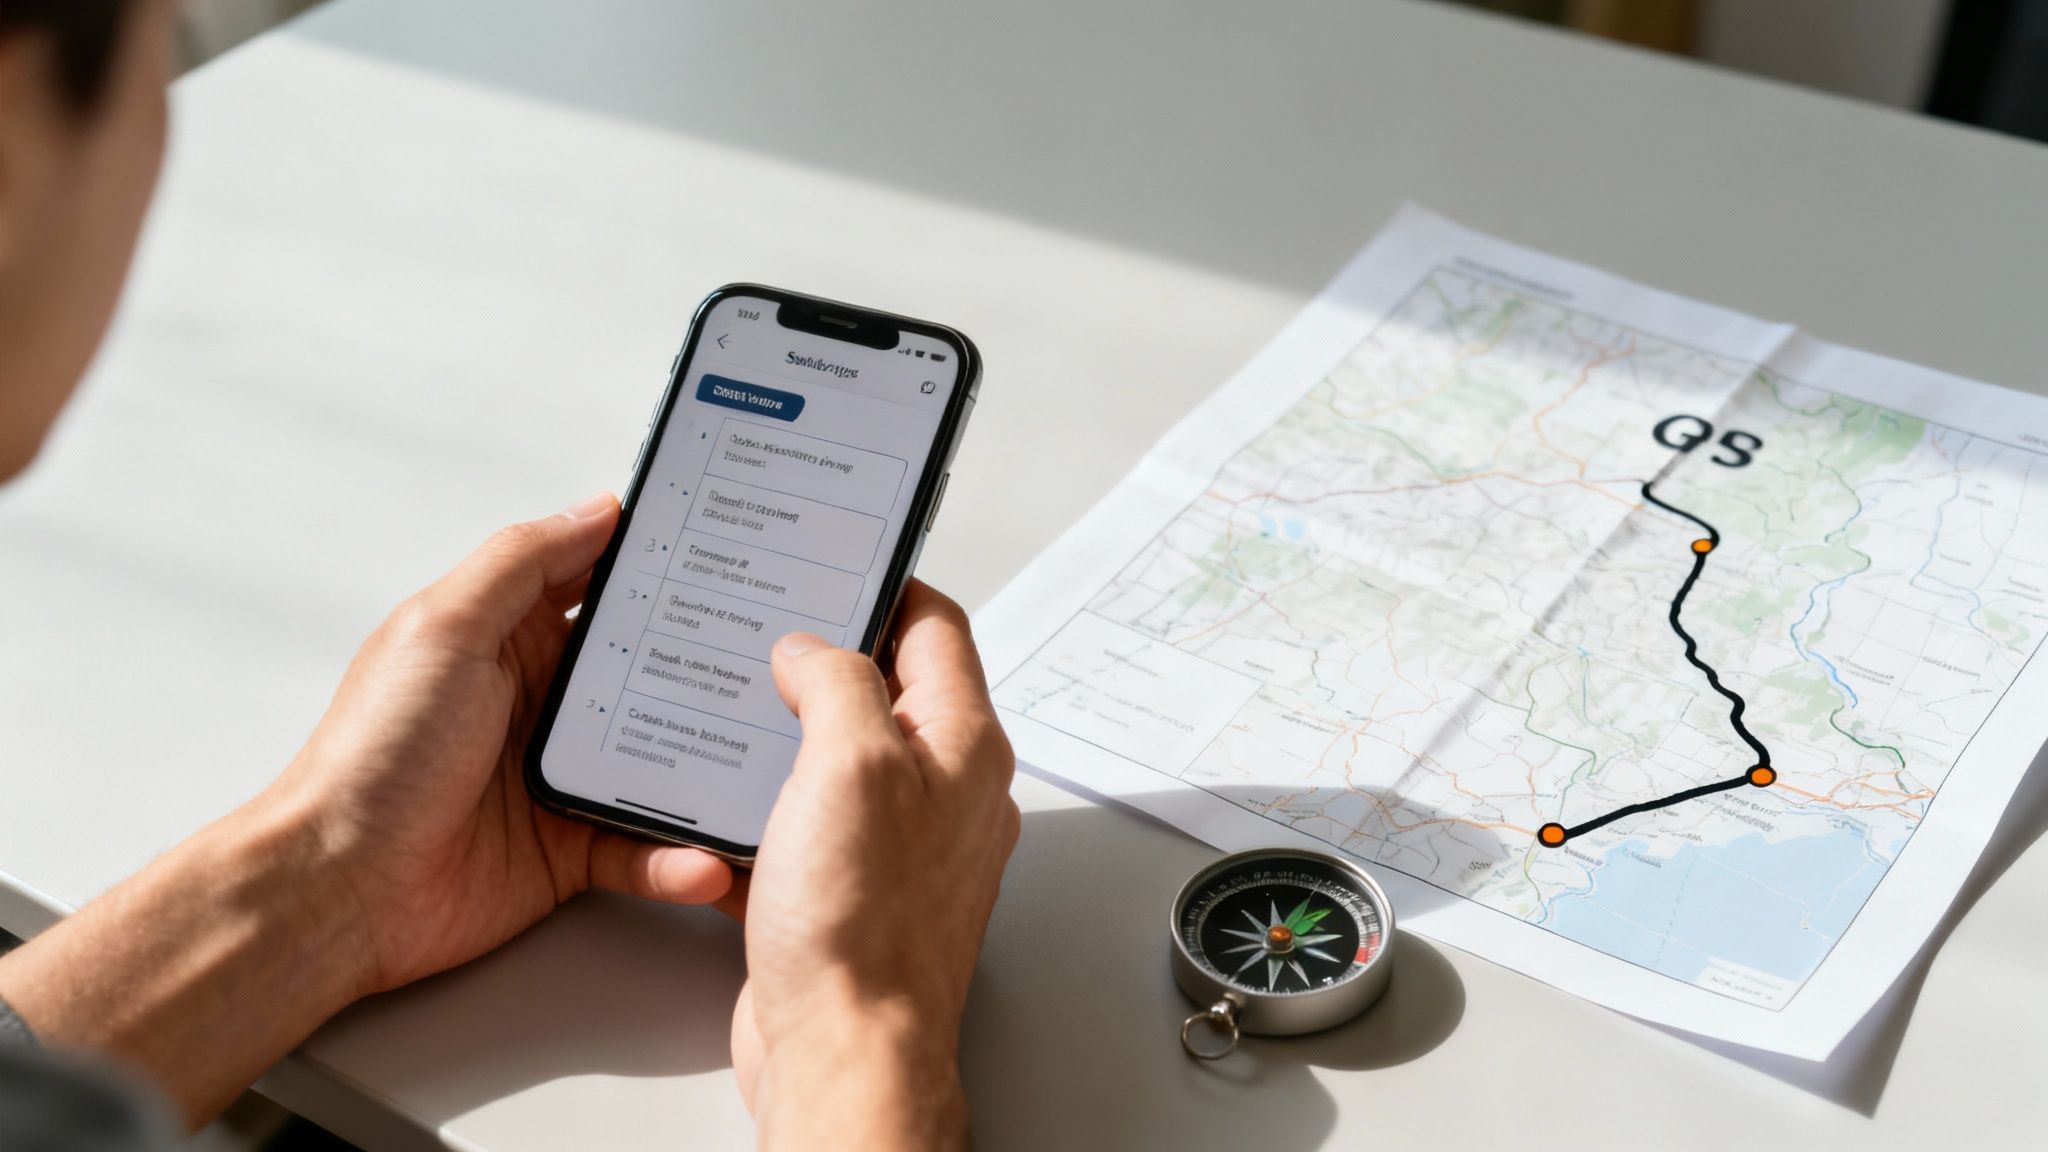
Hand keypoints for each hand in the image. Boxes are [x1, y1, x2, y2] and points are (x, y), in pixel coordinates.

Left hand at [272, 492, 733, 994]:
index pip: (600, 585)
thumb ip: (522, 563)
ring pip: (663, 763)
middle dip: (713, 668)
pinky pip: (643, 849)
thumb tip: (598, 510)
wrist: (341, 886)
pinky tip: (707, 859)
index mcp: (510, 638)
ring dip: (711, 771)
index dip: (661, 568)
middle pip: (652, 673)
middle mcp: (542, 702)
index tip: (732, 552)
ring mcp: (561, 776)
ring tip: (764, 769)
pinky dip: (679, 859)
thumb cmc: (376, 754)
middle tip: (780, 661)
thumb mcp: (446, 630)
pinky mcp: (570, 850)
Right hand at [733, 581, 1019, 1150]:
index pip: (938, 630)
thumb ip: (838, 682)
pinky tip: (727, 794)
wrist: (842, 1047)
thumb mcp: (851, 763)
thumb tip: (814, 648)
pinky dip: (770, 800)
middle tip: (776, 630)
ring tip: (743, 702)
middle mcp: (944, 793)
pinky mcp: (852, 889)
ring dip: (793, 729)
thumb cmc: (862, 926)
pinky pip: (812, 821)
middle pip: (894, 691)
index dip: (887, 587)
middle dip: (831, 656)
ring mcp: (900, 844)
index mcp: (963, 748)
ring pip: (846, 757)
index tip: (838, 565)